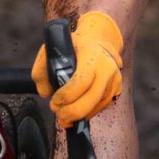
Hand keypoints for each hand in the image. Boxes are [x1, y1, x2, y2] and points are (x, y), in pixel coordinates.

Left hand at [31, 11, 123, 128]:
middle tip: (58, 114)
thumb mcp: (53, 49)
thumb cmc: (73, 47)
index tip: (54, 101)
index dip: (67, 95)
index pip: (81, 81)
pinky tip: (76, 113)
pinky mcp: (117, 89)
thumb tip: (45, 93)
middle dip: (71, 112)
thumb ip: (41, 70)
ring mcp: (115, 80)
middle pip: (91, 100)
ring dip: (79, 116)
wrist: (98, 42)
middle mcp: (107, 69)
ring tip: (64, 116)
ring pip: (97, 107)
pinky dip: (88, 113)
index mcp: (92, 56)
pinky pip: (102, 107)